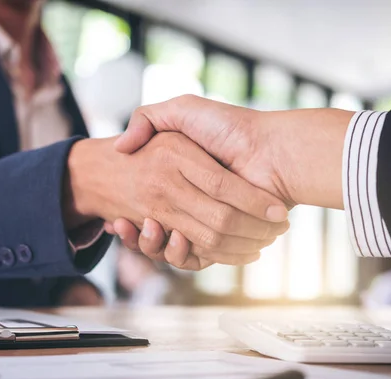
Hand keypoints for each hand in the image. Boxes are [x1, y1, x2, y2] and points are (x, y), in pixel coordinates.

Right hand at [65, 132, 288, 269]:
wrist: (274, 150)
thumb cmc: (230, 127)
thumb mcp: (183, 110)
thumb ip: (149, 117)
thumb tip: (120, 146)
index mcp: (183, 179)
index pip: (145, 204)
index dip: (129, 215)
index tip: (116, 215)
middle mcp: (193, 202)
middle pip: (157, 230)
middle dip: (140, 233)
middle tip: (119, 223)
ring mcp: (208, 221)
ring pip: (171, 247)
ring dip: (152, 244)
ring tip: (148, 226)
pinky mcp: (224, 239)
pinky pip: (194, 257)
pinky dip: (179, 253)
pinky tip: (169, 235)